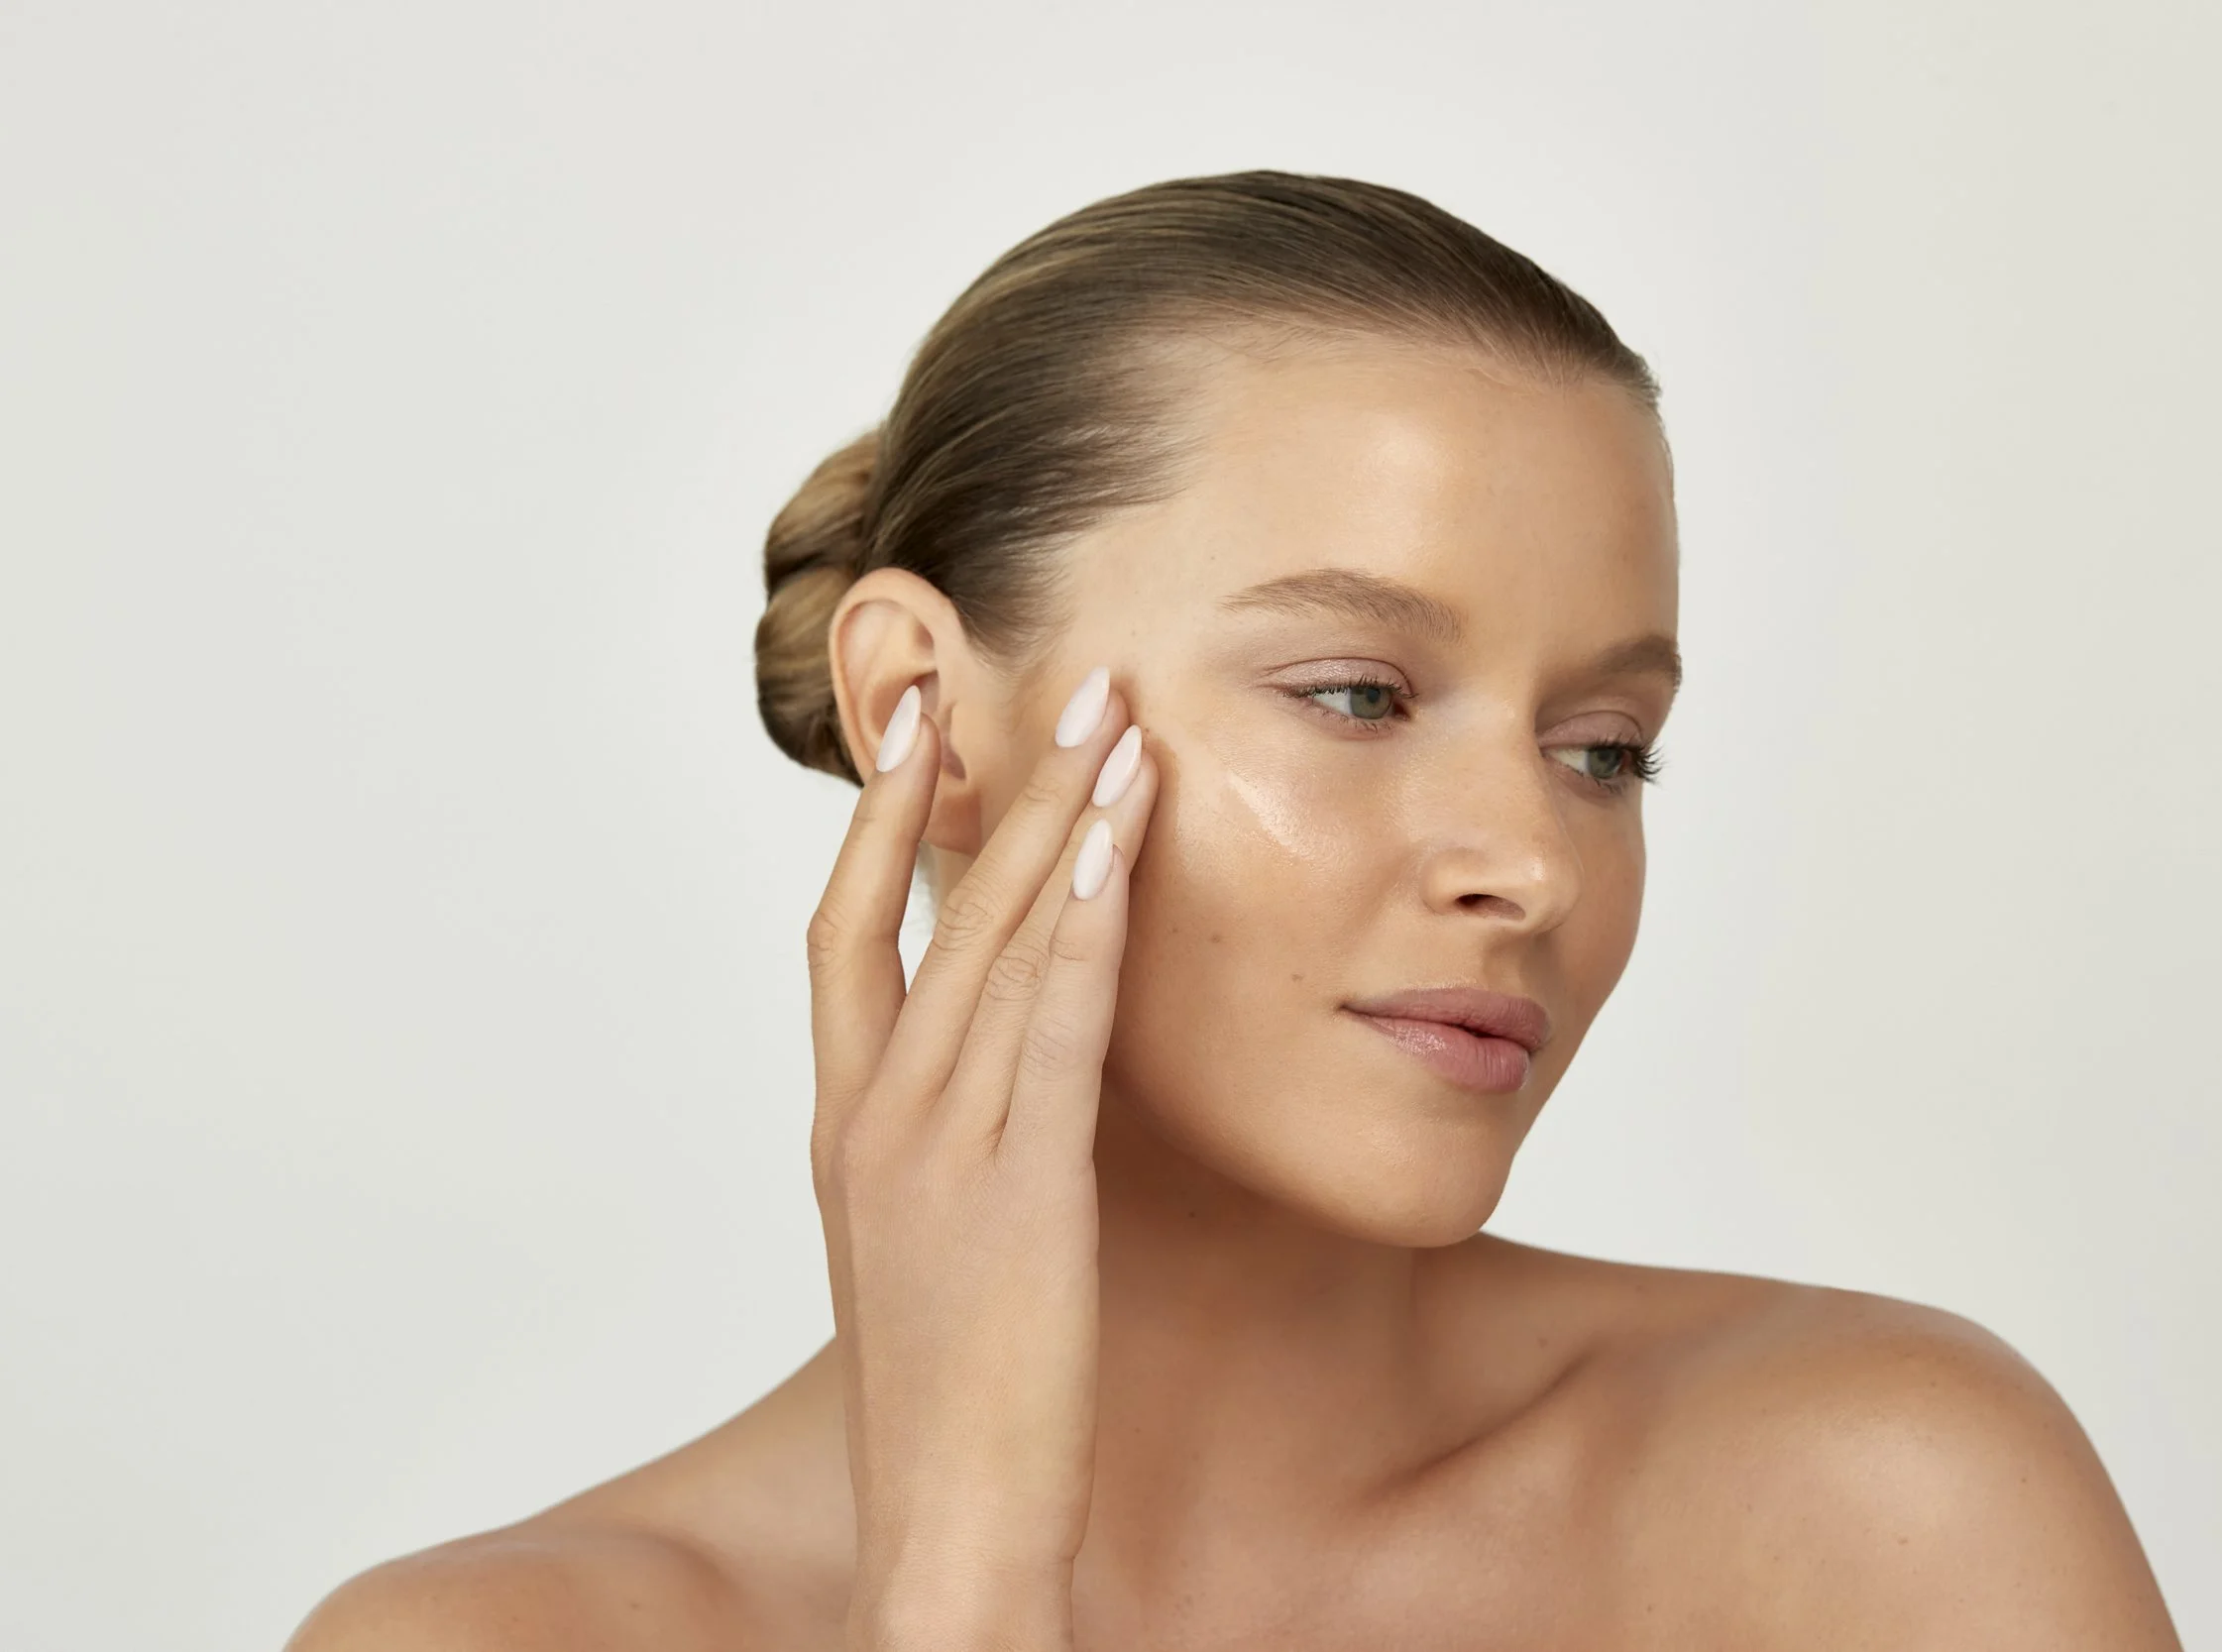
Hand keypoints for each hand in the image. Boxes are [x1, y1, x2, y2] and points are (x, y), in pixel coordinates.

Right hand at [805, 667, 1157, 1649]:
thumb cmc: (951, 1396)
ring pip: (996, 946)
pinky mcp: (1019, 1188)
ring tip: (1113, 723)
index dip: (877, 820)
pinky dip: (1088, 924)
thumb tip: (1004, 1063)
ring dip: (1059, 825)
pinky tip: (1126, 844)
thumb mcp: (927, 1242)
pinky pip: (1056, 1024)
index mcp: (844, 1127)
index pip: (846, 934)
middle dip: (987, 785)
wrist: (948, 1522)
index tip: (918, 722)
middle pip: (924, 909)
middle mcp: (874, 1116)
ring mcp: (939, 1148)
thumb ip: (950, 1141)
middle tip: (1053, 680)